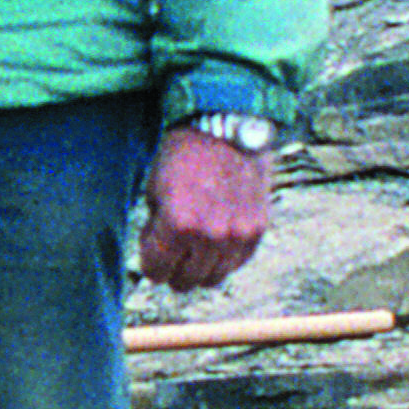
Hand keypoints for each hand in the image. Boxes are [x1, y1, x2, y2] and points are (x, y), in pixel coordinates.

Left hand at [139, 117, 275, 291]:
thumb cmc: (186, 153)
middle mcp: (210, 236)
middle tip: (173, 253)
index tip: (152, 255)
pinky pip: (237, 263)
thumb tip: (159, 253)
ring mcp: (237, 235)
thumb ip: (156, 227)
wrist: (228, 127)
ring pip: (213, 278)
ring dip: (200, 267)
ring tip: (195, 247)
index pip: (156, 271)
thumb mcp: (155, 189)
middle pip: (185, 281)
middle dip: (173, 269)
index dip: (151, 263)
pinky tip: (216, 238)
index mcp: (178, 225)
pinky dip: (224, 257)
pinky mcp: (258, 230)